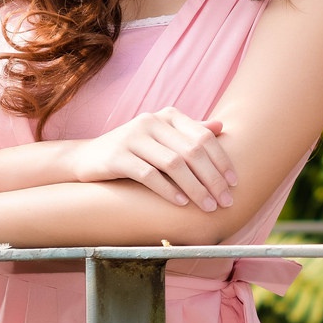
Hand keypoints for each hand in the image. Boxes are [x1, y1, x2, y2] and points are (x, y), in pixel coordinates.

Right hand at [69, 107, 238, 211]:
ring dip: (195, 188)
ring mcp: (132, 137)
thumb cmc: (134, 151)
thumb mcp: (162, 138)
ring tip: (208, 206)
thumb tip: (221, 127)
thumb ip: (189, 132)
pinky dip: (168, 190)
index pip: (203, 137)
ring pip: (173, 164)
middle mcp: (151, 121)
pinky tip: (181, 203)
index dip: (222, 161)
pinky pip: (149, 174)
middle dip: (213, 179)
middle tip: (225, 202)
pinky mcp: (117, 156)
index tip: (234, 184)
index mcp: (167, 116)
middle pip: (192, 152)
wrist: (88, 158)